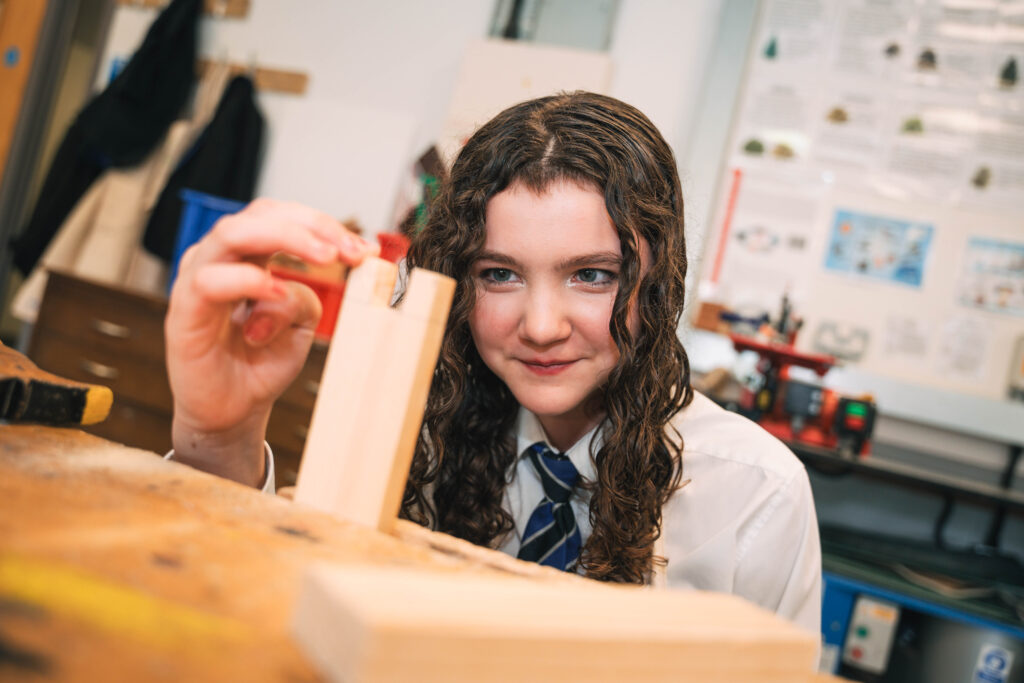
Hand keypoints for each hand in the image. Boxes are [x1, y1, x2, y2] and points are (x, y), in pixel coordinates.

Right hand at [165, 198, 376, 485]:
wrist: (234, 410)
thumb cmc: (261, 361)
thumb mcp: (301, 325)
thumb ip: (306, 298)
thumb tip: (294, 284)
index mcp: (250, 256)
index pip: (283, 217)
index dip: (323, 225)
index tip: (364, 249)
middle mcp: (221, 259)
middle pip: (260, 214)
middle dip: (310, 225)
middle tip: (346, 250)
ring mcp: (198, 279)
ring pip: (232, 233)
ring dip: (285, 238)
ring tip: (323, 257)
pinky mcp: (184, 310)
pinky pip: (210, 280)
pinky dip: (249, 281)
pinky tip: (278, 292)